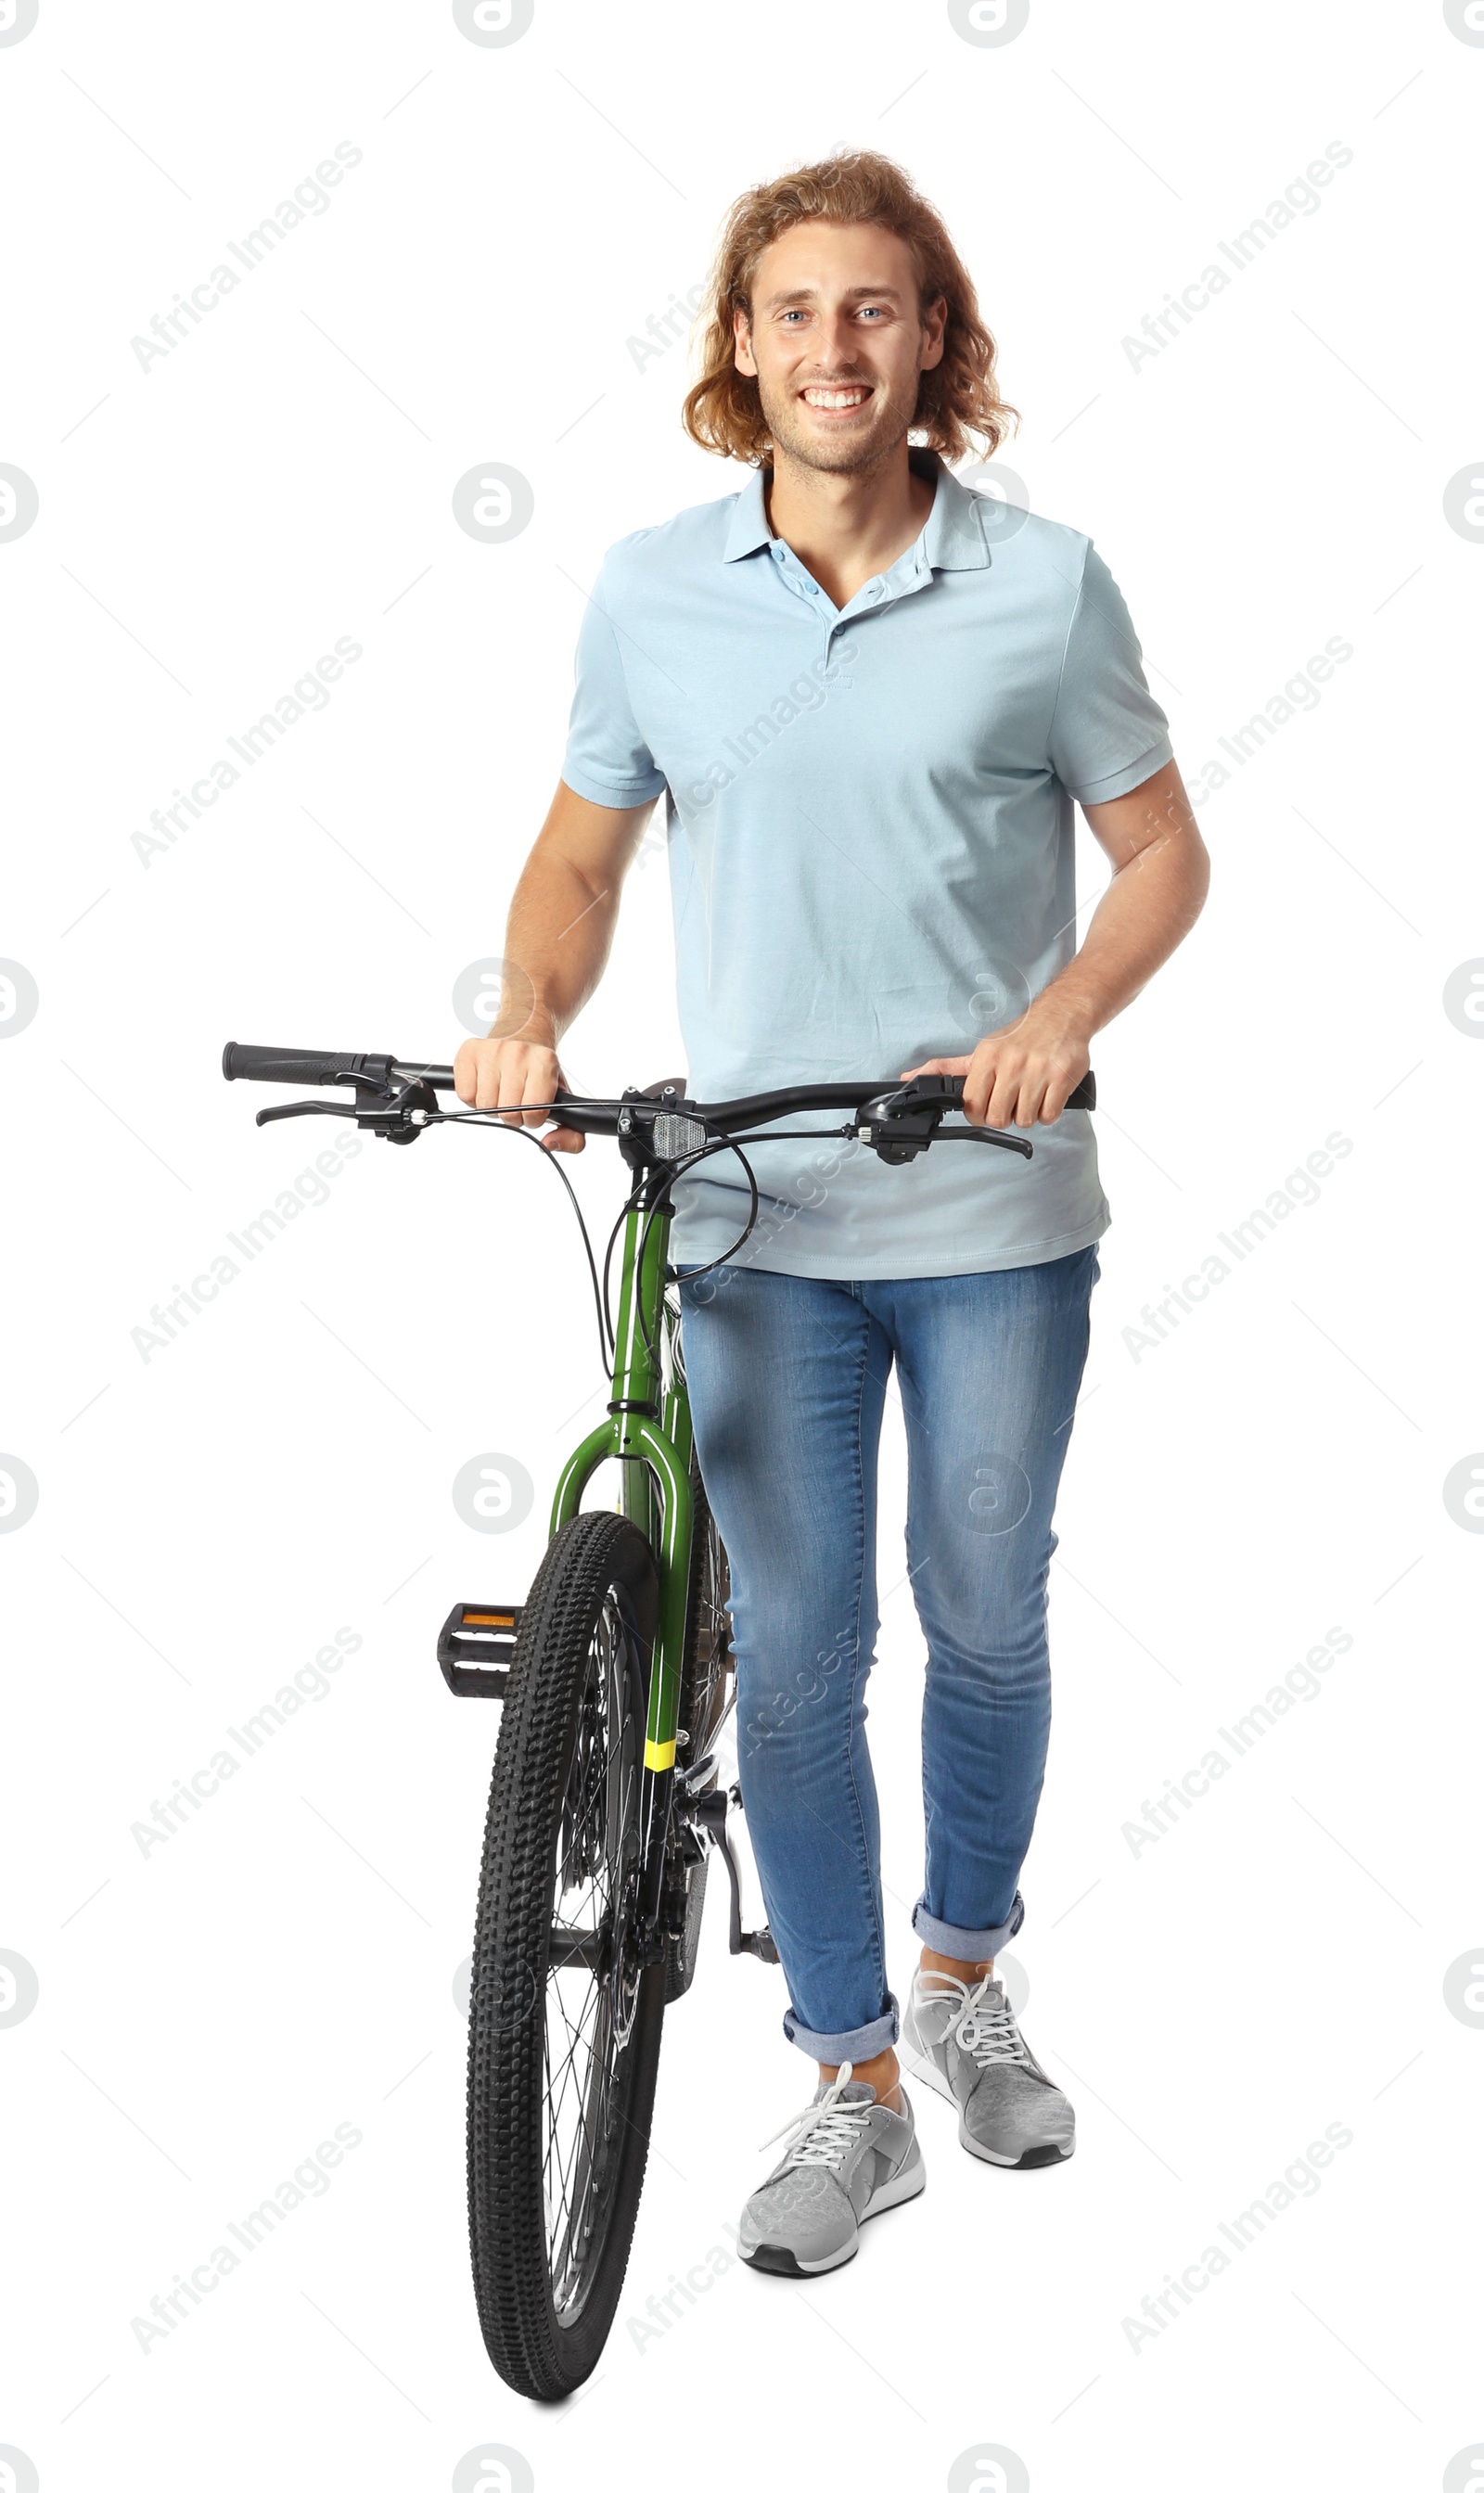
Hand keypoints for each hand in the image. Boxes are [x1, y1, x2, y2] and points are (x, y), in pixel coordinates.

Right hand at [452, 1034, 584, 1152]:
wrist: (522, 1032)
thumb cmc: (540, 1072)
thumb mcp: (563, 1101)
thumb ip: (572, 1135)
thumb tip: (549, 1144)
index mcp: (546, 1062)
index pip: (533, 1114)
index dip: (533, 1118)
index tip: (533, 1107)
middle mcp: (519, 1052)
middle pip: (507, 1113)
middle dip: (512, 1114)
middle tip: (516, 1099)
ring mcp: (492, 1050)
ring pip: (484, 1105)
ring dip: (492, 1106)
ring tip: (501, 1090)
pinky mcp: (469, 1051)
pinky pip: (465, 1095)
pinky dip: (474, 1097)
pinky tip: (485, 1084)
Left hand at [903, 1008, 1090, 1129]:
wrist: (1062, 1016)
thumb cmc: (1020, 1037)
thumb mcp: (981, 1050)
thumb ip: (946, 1068)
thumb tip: (909, 1079)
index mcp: (988, 1057)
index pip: (972, 1105)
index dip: (978, 1114)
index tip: (985, 1108)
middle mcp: (1011, 1063)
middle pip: (998, 1118)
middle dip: (1003, 1117)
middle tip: (1011, 1103)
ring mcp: (1038, 1071)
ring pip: (1024, 1120)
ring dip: (1027, 1115)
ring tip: (1030, 1096)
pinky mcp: (1062, 1078)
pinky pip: (1049, 1117)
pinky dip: (1048, 1114)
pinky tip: (1047, 1096)